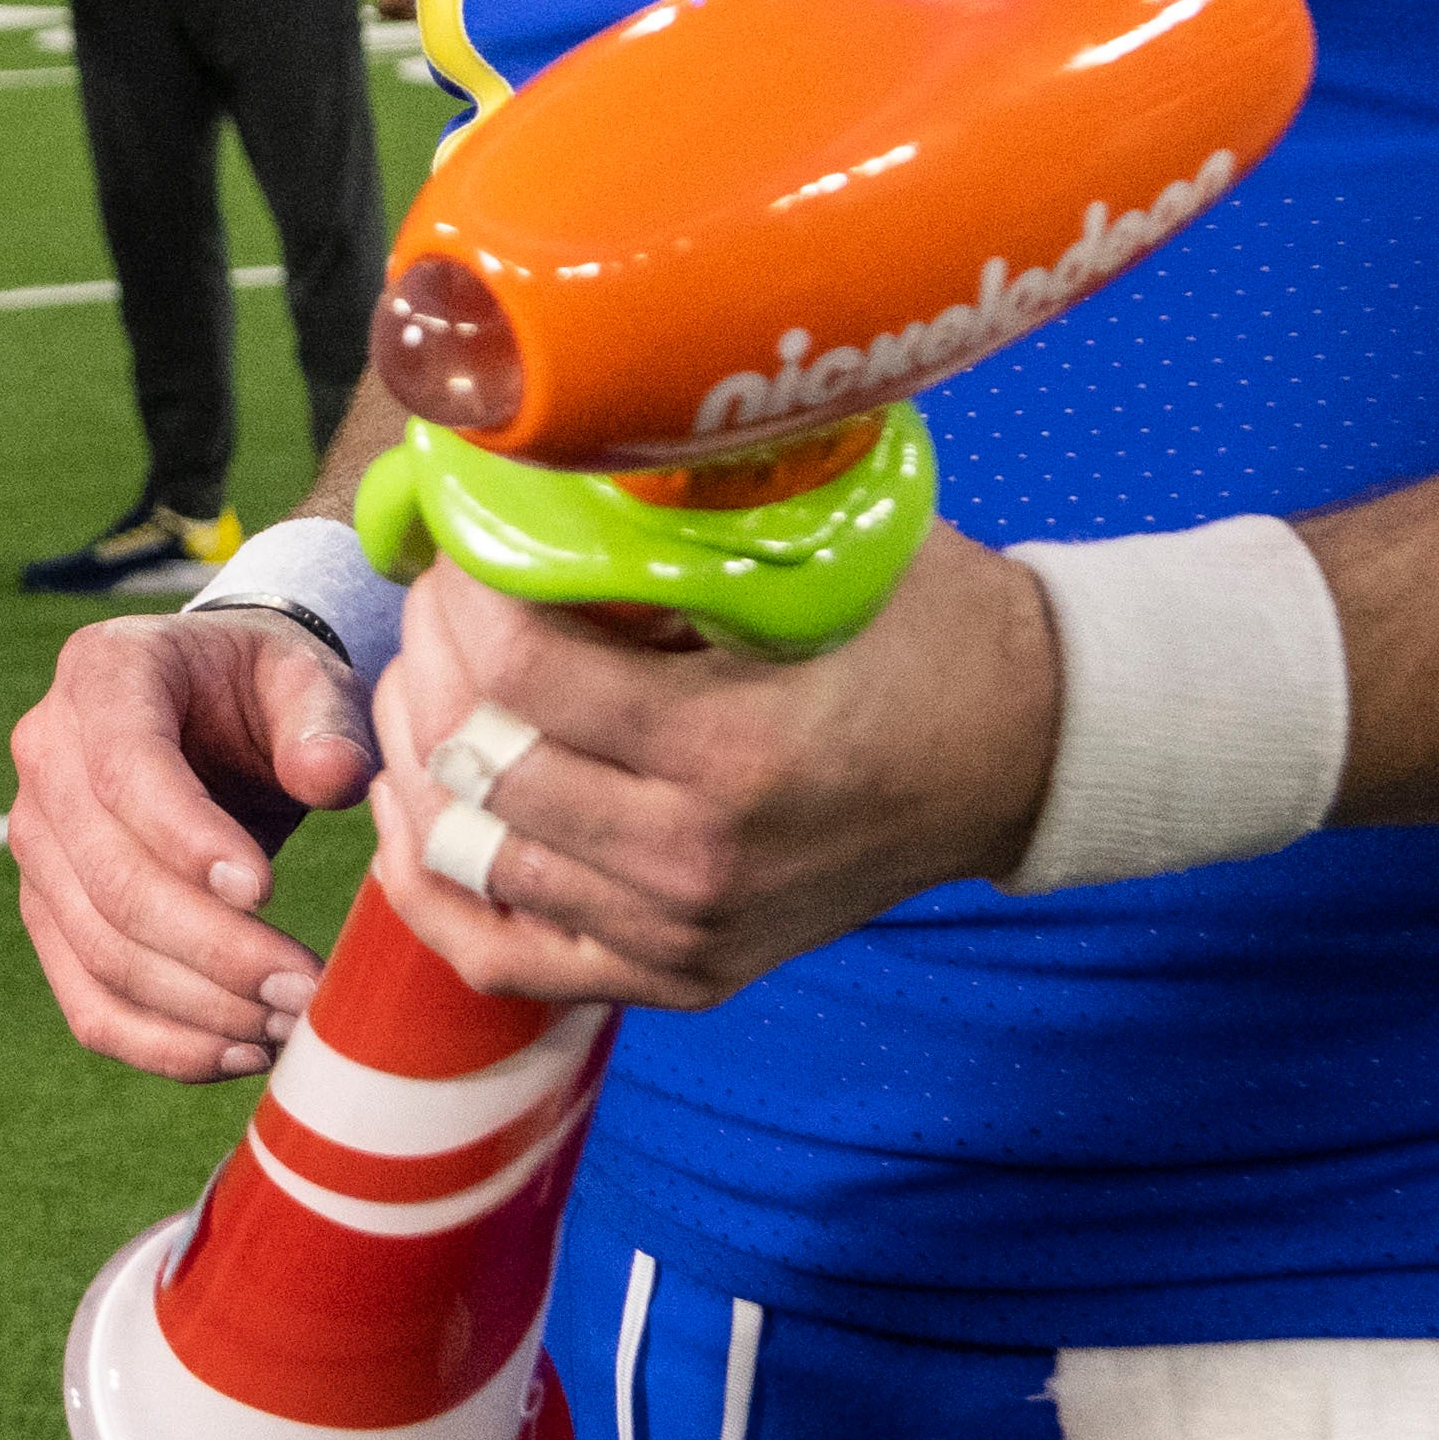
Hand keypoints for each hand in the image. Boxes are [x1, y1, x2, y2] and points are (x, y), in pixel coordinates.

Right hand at [9, 605, 379, 1080]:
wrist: (216, 713)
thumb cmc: (266, 691)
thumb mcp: (304, 677)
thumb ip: (323, 719)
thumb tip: (332, 778)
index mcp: (102, 674)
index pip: (123, 768)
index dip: (186, 839)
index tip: (266, 890)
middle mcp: (45, 755)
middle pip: (111, 880)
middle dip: (213, 949)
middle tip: (307, 986)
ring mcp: (37, 843)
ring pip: (100, 952)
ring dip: (199, 1007)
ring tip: (293, 1022)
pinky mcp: (50, 912)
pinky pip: (88, 1001)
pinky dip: (162, 1045)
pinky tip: (243, 1052)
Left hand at [364, 536, 1063, 1014]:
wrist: (1021, 753)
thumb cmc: (924, 629)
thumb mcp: (823, 548)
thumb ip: (689, 521)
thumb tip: (533, 463)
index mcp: (732, 750)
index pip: (517, 674)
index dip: (462, 594)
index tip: (463, 540)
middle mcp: (694, 860)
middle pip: (475, 764)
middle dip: (430, 660)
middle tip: (438, 597)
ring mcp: (681, 932)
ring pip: (468, 856)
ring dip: (418, 758)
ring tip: (422, 680)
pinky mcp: (678, 976)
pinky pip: (498, 956)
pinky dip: (434, 886)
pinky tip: (417, 810)